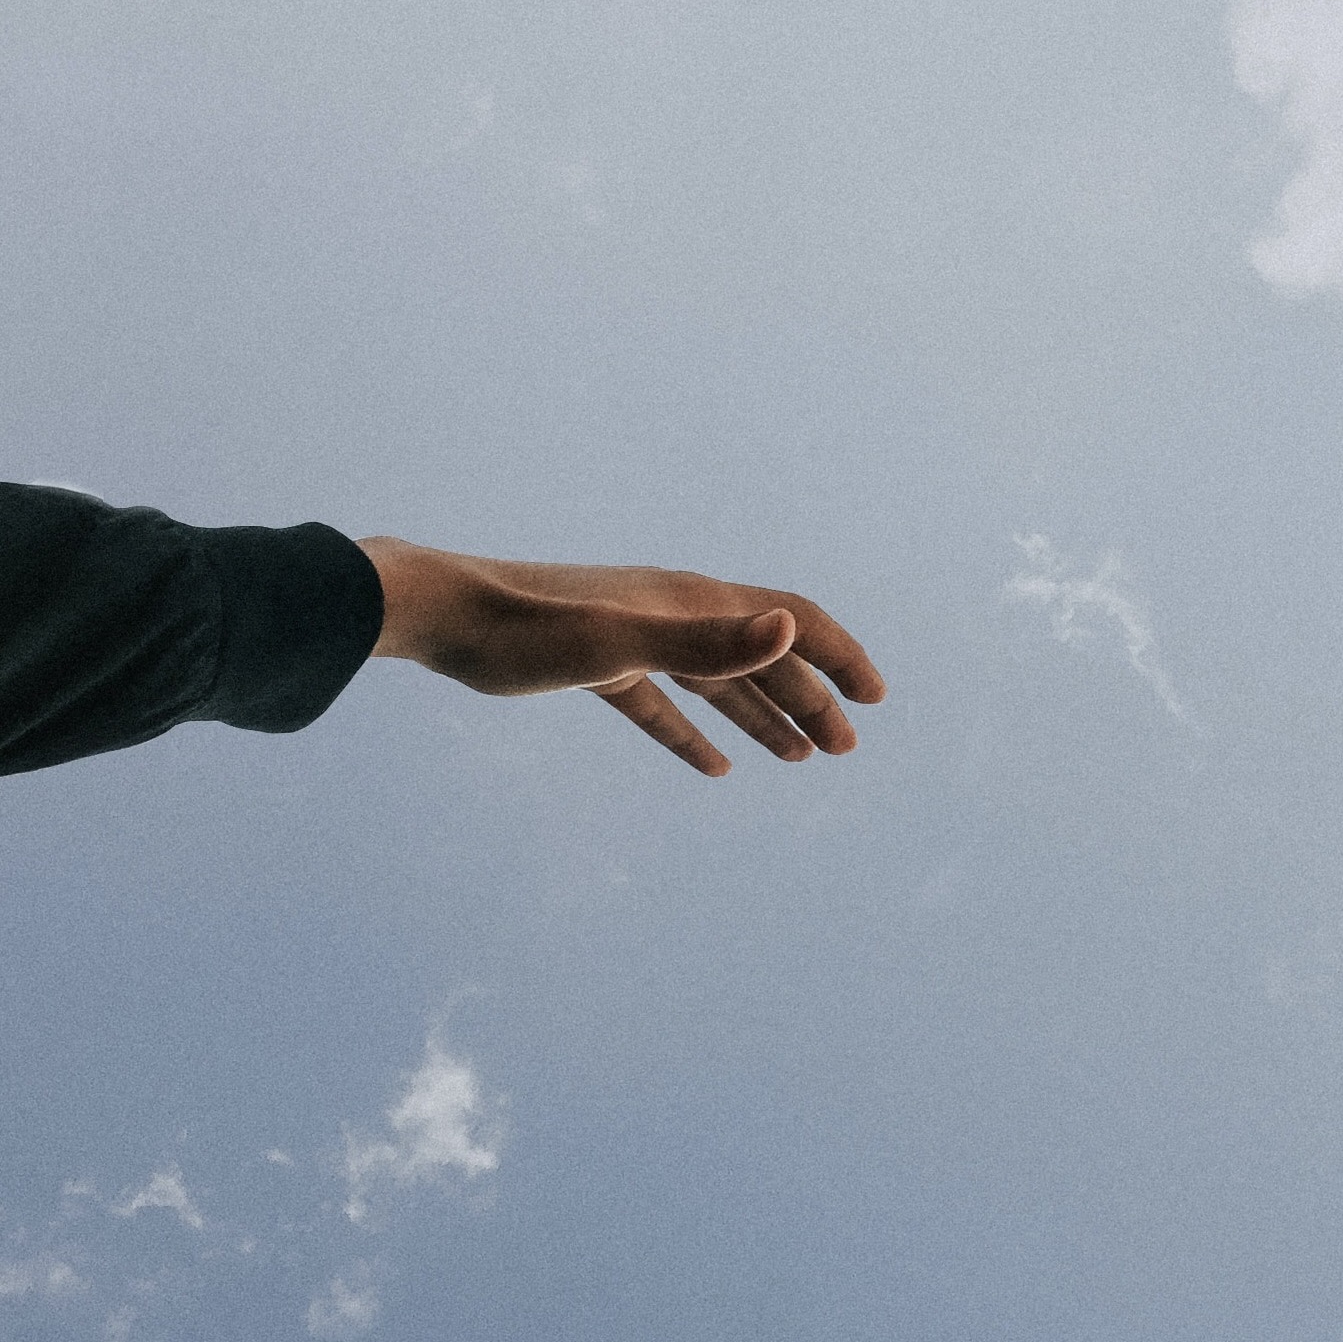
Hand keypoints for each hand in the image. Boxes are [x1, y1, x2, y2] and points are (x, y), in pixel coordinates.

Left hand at [356, 537, 885, 775]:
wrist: (439, 614)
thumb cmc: (524, 630)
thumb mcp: (620, 645)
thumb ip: (708, 643)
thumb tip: (790, 629)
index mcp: (692, 601)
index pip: (791, 620)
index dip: (839, 655)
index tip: (875, 699)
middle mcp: (674, 613)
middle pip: (763, 655)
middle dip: (811, 699)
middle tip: (844, 749)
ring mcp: (636, 639)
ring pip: (718, 682)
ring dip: (763, 717)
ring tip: (800, 760)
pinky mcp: (599, 666)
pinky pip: (664, 705)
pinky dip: (694, 734)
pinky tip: (713, 768)